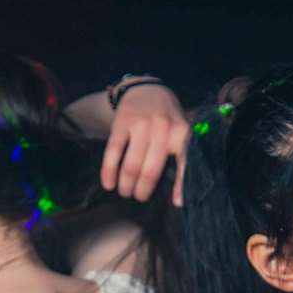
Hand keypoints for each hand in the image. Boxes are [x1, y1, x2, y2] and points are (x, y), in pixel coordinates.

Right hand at [101, 80, 189, 206]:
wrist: (147, 89)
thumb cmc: (167, 118)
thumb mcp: (181, 132)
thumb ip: (182, 158)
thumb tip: (179, 199)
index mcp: (181, 133)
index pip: (184, 163)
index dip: (181, 186)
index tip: (177, 203)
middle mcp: (163, 128)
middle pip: (151, 171)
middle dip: (143, 191)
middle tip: (139, 197)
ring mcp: (141, 125)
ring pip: (131, 165)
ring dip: (126, 184)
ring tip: (125, 191)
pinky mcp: (122, 123)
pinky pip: (113, 152)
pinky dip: (109, 171)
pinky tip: (108, 183)